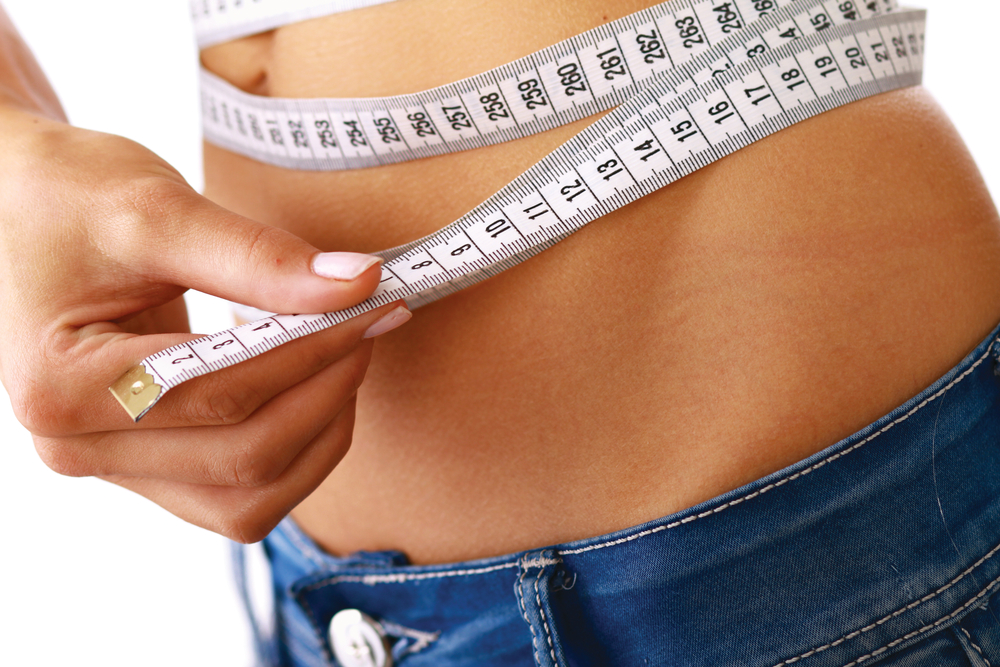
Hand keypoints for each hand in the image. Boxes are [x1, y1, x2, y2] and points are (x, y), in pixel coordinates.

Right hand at [0, 105, 409, 542]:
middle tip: (370, 323)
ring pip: (248, 499)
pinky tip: (315, 389)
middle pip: (244, 460)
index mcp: (63, 385)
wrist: (20, 207)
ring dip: (318, 436)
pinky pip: (237, 493)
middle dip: (327, 393)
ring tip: (347, 357)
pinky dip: (293, 451)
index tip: (374, 303)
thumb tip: (359, 285)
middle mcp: (78, 446)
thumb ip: (257, 256)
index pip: (224, 392)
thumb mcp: (155, 210)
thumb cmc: (67, 198)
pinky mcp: (144, 466)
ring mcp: (111, 466)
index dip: (314, 351)